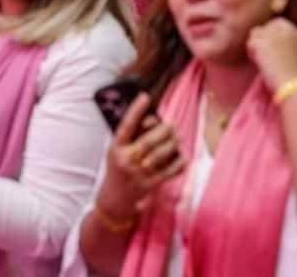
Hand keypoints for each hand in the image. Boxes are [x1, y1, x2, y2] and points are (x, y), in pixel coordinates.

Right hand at [96, 93, 183, 220]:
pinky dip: (179, 161)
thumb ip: (130, 135)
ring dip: (173, 143)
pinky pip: (170, 170)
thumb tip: (153, 118)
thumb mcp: (116, 150)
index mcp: (116, 148)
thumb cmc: (118, 168)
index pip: (126, 126)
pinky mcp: (150, 184)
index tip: (145, 96)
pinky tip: (181, 156)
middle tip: (172, 125)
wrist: (114, 200)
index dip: (135, 110)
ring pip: (162, 153)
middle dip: (164, 130)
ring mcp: (138, 173)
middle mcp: (126, 160)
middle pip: (149, 140)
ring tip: (177, 139)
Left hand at [248, 17, 296, 90]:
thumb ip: (286, 45)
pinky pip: (250, 44)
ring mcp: (272, 33)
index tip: (270, 48)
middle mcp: (284, 29)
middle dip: (262, 39)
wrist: (295, 86)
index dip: (270, 34)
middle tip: (264, 56)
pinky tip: (261, 64)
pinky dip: (252, 54)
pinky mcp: (261, 42)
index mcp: (295, 31)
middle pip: (264, 27)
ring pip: (255, 34)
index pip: (276, 23)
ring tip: (263, 62)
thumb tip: (272, 47)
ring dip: (256, 46)